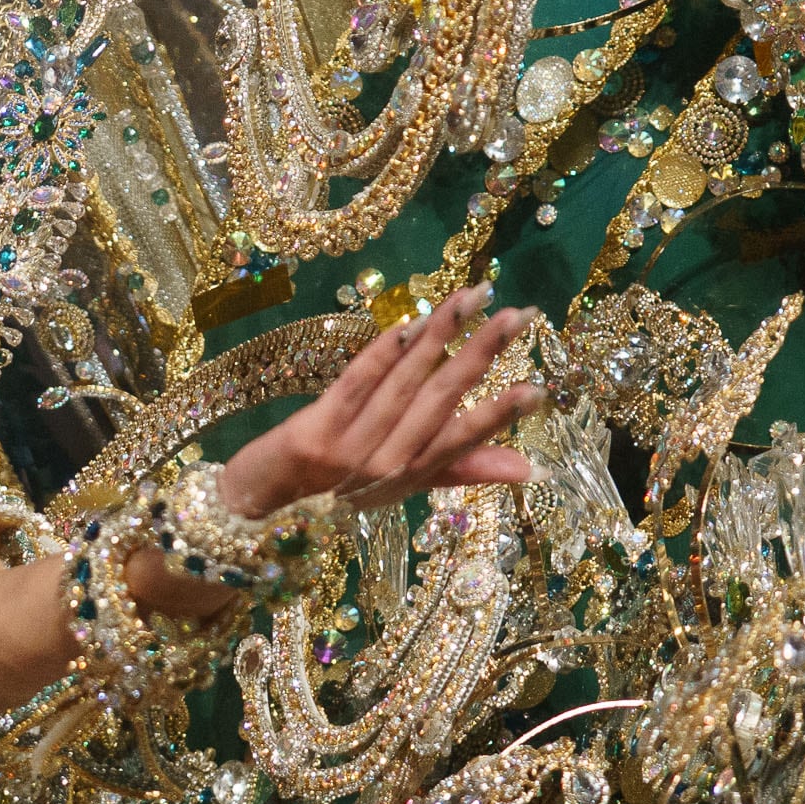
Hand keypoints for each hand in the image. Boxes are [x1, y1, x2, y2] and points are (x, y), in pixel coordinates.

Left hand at [213, 286, 544, 519]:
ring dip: (440, 336)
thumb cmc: (341, 489)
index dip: (501, 415)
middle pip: (441, 400)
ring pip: (404, 383)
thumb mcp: (404, 484)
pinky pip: (356, 382)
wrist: (264, 504)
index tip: (540, 388)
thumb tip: (532, 468)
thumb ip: (463, 469)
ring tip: (472, 299)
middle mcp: (387, 463)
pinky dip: (384, 352)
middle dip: (482, 355)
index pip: (465, 440)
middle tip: (518, 317)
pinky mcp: (316, 428)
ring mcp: (351, 446)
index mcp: (413, 475)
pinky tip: (410, 323)